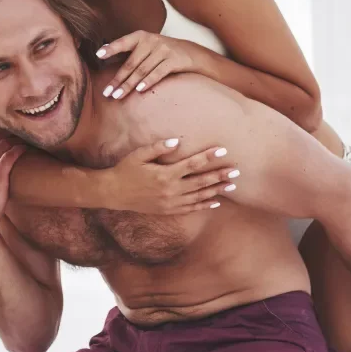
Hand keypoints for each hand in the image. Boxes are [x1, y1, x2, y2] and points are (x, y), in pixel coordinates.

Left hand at [96, 31, 199, 98]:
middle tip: (107, 92)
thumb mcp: (147, 46)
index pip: (124, 42)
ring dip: (129, 84)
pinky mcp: (175, 60)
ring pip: (142, 69)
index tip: (98, 55)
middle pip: (131, 62)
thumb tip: (104, 53)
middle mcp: (152, 40)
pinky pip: (159, 72)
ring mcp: (164, 50)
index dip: (111, 48)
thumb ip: (130, 50)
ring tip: (118, 95)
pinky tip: (139, 90)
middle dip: (118, 79)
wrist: (192, 53)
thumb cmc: (163, 52)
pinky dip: (148, 81)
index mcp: (142, 36)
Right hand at [99, 138, 239, 214]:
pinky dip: (204, 205)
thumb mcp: (139, 155)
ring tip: (232, 185)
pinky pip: (190, 208)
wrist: (114, 193)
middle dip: (220, 175)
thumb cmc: (126, 170)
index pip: (192, 164)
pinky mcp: (168, 210)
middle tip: (236, 171)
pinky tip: (216, 202)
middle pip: (201, 182)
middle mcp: (171, 190)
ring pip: (199, 196)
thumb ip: (158, 147)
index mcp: (165, 174)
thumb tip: (177, 142)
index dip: (208, 157)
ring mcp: (171, 202)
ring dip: (217, 190)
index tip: (222, 150)